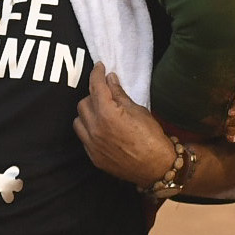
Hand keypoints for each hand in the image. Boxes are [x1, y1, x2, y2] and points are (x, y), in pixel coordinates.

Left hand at [74, 63, 176, 185]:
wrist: (156, 167)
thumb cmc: (151, 136)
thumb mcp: (138, 110)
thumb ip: (119, 94)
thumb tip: (110, 79)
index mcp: (107, 114)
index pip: (96, 88)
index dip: (96, 74)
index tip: (99, 67)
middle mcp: (95, 130)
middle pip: (83, 103)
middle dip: (94, 95)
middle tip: (107, 93)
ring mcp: (92, 145)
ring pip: (79, 120)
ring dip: (88, 112)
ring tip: (102, 111)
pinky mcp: (93, 157)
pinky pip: (83, 137)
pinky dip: (89, 128)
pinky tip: (102, 127)